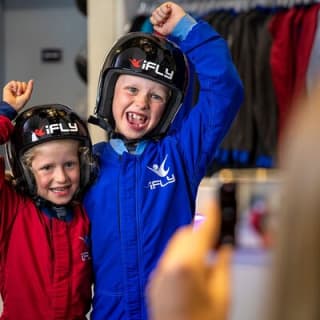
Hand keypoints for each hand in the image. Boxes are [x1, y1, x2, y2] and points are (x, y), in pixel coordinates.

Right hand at [3, 80, 33, 111]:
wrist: (12, 105)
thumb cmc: (19, 103)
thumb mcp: (27, 95)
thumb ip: (30, 87)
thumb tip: (31, 81)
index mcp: (23, 92)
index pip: (26, 85)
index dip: (27, 88)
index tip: (25, 93)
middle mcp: (18, 89)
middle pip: (23, 83)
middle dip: (23, 88)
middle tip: (20, 94)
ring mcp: (13, 88)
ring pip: (19, 82)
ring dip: (19, 88)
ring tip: (17, 93)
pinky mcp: (8, 87)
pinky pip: (13, 82)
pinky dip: (15, 86)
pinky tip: (14, 90)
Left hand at [146, 201, 232, 319]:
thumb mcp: (222, 297)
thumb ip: (224, 267)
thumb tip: (225, 249)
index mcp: (186, 266)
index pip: (200, 231)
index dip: (210, 214)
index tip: (214, 200)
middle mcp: (167, 265)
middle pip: (184, 234)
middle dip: (200, 231)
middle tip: (216, 238)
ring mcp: (158, 273)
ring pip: (175, 244)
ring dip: (191, 243)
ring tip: (206, 255)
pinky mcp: (155, 281)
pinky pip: (170, 257)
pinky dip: (182, 255)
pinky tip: (192, 269)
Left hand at [150, 2, 185, 35]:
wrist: (179, 24)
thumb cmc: (173, 29)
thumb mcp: (163, 32)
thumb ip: (157, 29)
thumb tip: (154, 26)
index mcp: (162, 22)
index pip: (152, 19)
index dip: (154, 21)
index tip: (158, 23)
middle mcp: (163, 16)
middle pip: (154, 14)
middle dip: (158, 18)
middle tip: (163, 20)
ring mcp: (166, 10)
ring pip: (157, 10)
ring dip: (162, 15)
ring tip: (167, 17)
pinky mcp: (168, 5)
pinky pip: (162, 7)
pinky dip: (165, 11)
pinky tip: (169, 13)